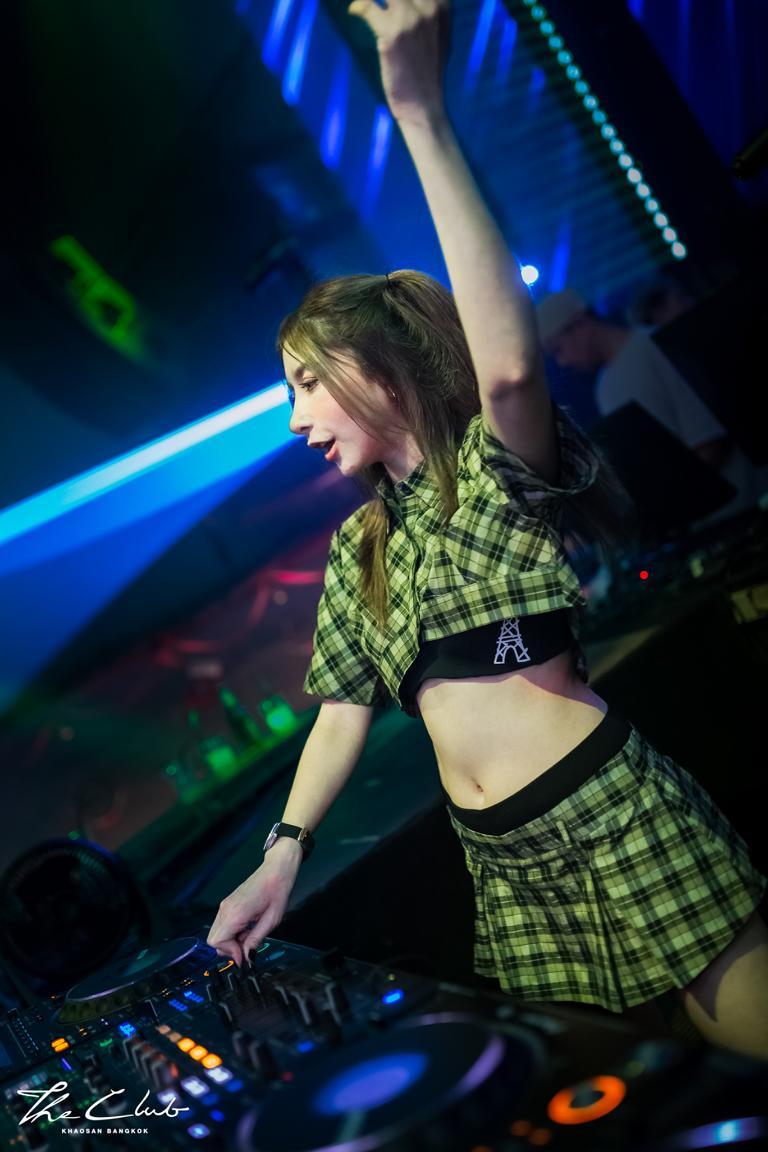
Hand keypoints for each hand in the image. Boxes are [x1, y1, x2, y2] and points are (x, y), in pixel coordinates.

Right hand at [206, 839, 302, 965]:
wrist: (276, 871)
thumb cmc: (277, 891)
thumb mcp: (271, 921)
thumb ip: (255, 940)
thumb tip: (247, 957)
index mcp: (235, 913)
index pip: (218, 942)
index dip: (231, 953)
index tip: (245, 955)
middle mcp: (226, 909)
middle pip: (213, 940)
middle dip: (229, 948)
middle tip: (247, 947)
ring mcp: (225, 905)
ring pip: (217, 933)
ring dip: (231, 940)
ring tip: (249, 935)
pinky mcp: (228, 904)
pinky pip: (222, 925)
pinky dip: (231, 932)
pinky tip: (246, 928)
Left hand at [348, 0, 449, 126]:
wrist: (424, 106)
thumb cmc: (427, 72)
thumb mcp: (439, 35)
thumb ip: (429, 11)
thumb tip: (412, 2)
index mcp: (442, 5)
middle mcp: (429, 7)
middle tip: (374, 1)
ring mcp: (410, 19)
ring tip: (365, 2)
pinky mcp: (392, 34)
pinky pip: (368, 6)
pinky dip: (358, 7)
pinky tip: (355, 11)